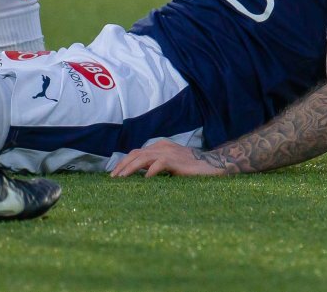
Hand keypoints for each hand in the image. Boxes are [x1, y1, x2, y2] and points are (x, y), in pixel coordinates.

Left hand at [110, 140, 227, 177]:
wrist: (214, 164)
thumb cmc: (193, 168)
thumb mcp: (172, 165)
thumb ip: (158, 165)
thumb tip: (142, 175)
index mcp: (160, 146)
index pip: (137, 152)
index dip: (125, 162)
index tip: (115, 174)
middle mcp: (162, 147)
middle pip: (136, 154)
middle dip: (122, 165)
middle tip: (112, 178)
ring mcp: (169, 152)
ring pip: (143, 158)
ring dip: (130, 168)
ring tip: (121, 179)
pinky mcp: (176, 160)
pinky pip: (158, 164)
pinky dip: (150, 172)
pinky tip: (145, 180)